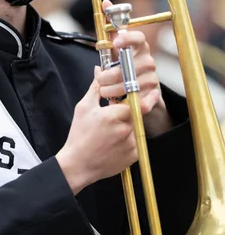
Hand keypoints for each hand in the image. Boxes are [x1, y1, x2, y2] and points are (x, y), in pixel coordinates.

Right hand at [56, 69, 137, 194]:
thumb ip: (96, 87)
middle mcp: (125, 129)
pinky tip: (112, 144)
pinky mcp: (133, 156)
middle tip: (113, 118)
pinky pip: (136, 142)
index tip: (154, 92)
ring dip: (127, 127)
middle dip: (128, 113)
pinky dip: (128, 141)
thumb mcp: (84, 107)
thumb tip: (100, 70)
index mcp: (113, 115)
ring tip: (109, 134)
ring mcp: (130, 144)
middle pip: (135, 114)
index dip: (145, 97)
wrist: (78, 164)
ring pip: (135, 128)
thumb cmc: (79, 135)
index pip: (137, 102)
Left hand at [96, 0, 171, 136]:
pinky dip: (121, 100)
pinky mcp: (153, 95)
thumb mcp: (114, 49)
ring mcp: (152, 78)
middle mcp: (149, 60)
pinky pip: (133, 98)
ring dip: (111, 90)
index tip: (116, 41)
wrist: (138, 92)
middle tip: (99, 79)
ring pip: (128, 84)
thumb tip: (105, 2)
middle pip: (127, 66)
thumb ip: (109, 27)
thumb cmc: (122, 66)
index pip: (139, 37)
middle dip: (109, 75)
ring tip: (104, 91)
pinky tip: (116, 100)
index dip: (128, 38)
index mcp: (140, 46)